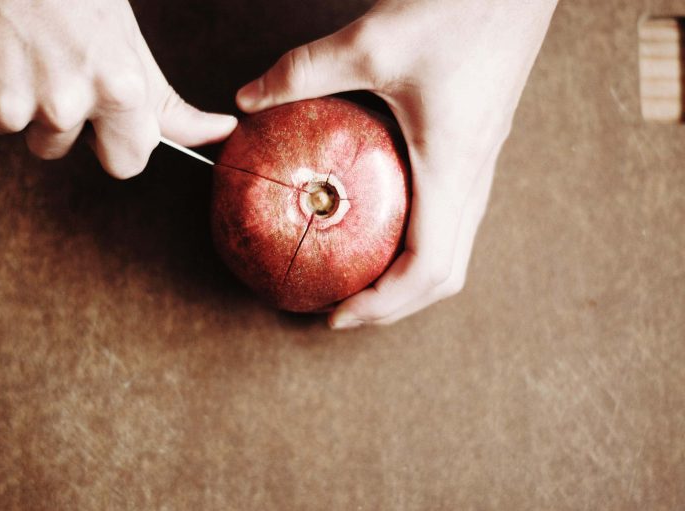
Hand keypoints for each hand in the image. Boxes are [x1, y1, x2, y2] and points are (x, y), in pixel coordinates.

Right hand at [0, 0, 235, 177]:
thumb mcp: (122, 37)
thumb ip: (166, 100)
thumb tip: (218, 132)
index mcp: (115, 85)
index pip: (129, 163)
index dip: (115, 139)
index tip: (102, 113)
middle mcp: (62, 102)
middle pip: (60, 150)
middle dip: (57, 123)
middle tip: (45, 63)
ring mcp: (4, 104)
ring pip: (14, 131)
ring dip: (13, 99)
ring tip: (10, 45)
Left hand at [236, 0, 556, 327]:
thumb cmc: (463, 10)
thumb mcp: (373, 43)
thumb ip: (304, 72)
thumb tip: (248, 100)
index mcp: (453, 170)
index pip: (427, 270)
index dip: (382, 306)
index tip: (335, 317)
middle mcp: (472, 181)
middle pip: (443, 276)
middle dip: (391, 306)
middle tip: (338, 308)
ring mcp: (477, 169)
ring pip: (449, 252)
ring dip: (403, 280)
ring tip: (355, 281)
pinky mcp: (472, 152)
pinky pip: (448, 220)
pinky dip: (412, 245)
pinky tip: (376, 228)